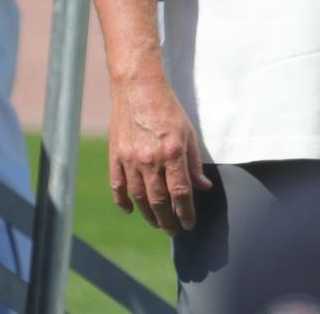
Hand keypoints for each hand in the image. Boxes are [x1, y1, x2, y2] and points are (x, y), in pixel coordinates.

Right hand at [108, 76, 212, 236]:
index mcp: (172, 152)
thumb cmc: (168, 108)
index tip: (189, 224)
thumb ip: (194, 163)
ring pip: (139, 198)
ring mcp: (130, 159)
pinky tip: (130, 210)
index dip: (186, 213)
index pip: (181, 193)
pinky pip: (118, 186)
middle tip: (173, 231)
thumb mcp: (189, 132)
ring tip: (157, 224)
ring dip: (148, 215)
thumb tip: (203, 188)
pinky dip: (123, 201)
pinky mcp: (115, 156)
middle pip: (159, 201)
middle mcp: (150, 159)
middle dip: (168, 220)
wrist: (138, 87)